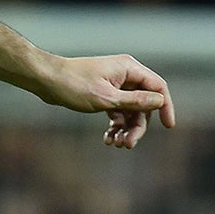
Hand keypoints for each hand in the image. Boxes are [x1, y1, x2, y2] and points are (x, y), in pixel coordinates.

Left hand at [37, 54, 175, 148]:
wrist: (45, 80)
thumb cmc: (73, 85)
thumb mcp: (105, 98)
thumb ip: (133, 101)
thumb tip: (159, 101)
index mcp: (129, 69)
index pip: (157, 87)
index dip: (165, 106)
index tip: (168, 125)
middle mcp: (125, 75)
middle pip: (143, 103)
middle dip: (138, 125)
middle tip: (128, 144)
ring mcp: (114, 85)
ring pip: (130, 110)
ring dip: (126, 129)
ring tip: (115, 144)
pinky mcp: (104, 94)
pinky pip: (117, 111)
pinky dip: (115, 125)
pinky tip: (108, 139)